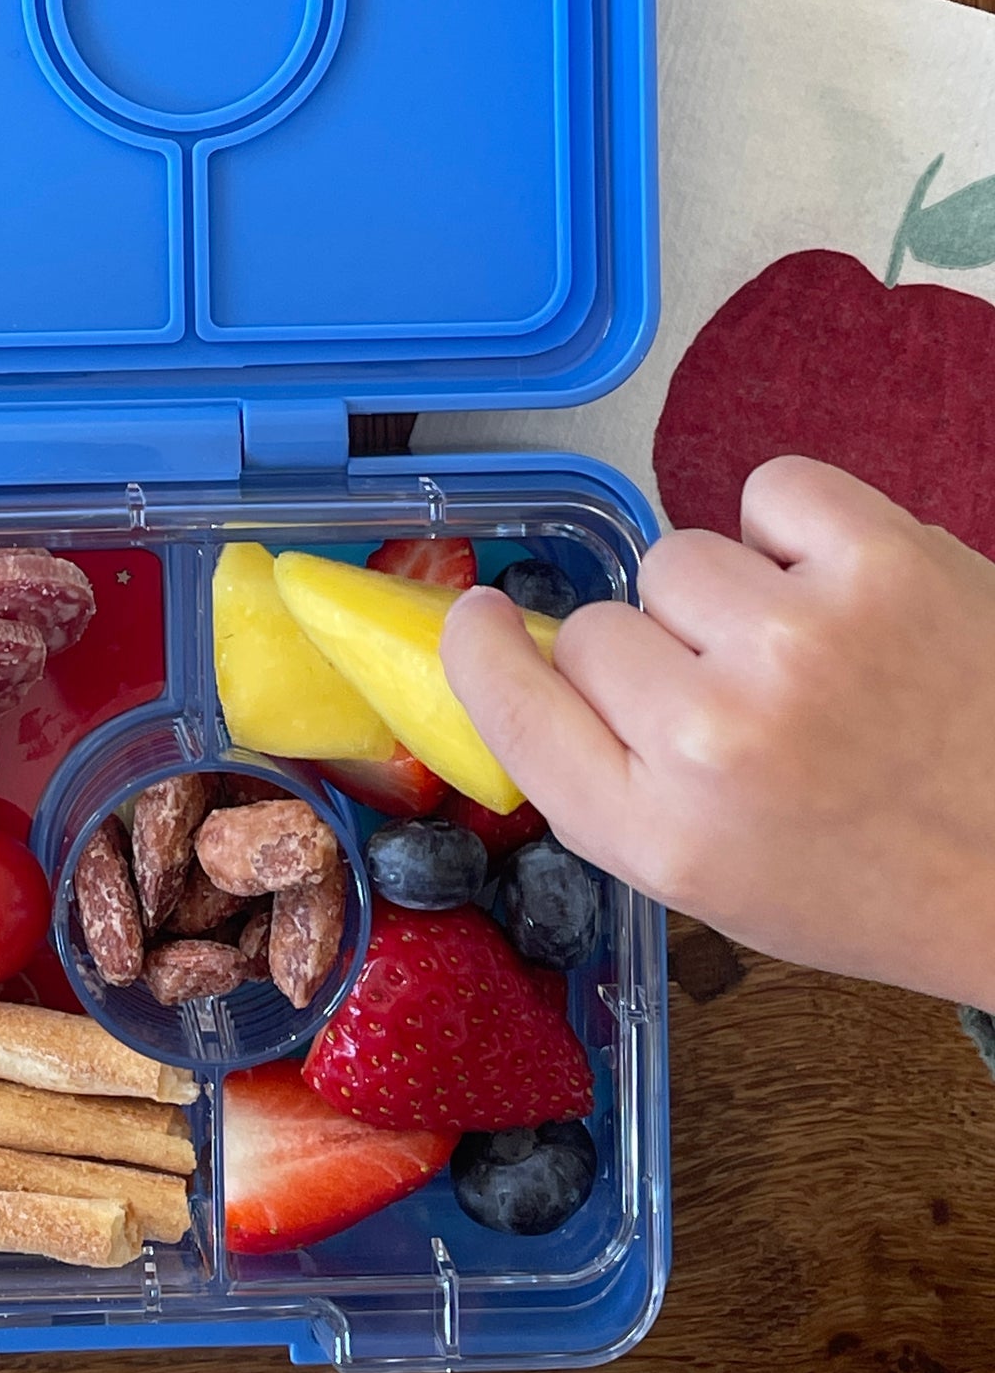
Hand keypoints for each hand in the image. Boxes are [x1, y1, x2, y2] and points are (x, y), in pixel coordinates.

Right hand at [441, 457, 994, 1005]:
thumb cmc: (890, 873)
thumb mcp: (717, 881)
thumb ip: (612, 780)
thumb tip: (528, 653)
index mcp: (661, 836)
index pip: (512, 704)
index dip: (484, 650)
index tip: (482, 618)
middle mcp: (712, 740)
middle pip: (594, 626)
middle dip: (655, 653)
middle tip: (743, 701)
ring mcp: (794, 641)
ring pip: (678, 557)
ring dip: (731, 593)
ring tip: (812, 652)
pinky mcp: (877, 562)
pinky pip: (768, 490)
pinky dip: (798, 529)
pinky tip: (845, 593)